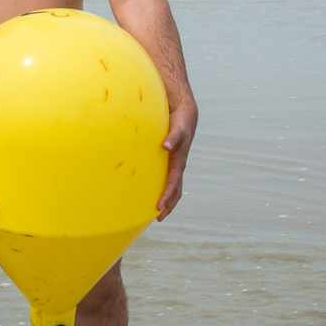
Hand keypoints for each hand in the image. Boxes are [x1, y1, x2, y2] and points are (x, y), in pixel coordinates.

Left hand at [156, 99, 197, 220]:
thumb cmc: (181, 116)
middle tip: (157, 218)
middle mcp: (176, 162)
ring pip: (170, 183)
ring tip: (152, 209)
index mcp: (179, 159)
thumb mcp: (180, 124)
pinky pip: (162, 173)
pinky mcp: (165, 156)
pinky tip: (143, 185)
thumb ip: (174, 136)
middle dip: (168, 204)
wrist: (183, 107)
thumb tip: (166, 146)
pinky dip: (155, 182)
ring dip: (164, 196)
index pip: (174, 182)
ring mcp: (172, 160)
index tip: (159, 209)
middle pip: (174, 188)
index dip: (167, 196)